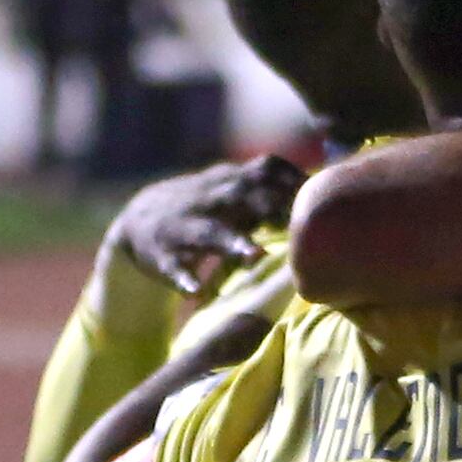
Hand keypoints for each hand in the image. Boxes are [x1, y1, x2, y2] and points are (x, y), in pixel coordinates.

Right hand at [115, 153, 305, 293]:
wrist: (137, 222)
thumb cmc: (204, 209)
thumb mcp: (233, 191)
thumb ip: (272, 190)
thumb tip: (324, 188)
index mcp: (229, 184)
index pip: (264, 170)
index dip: (292, 181)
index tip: (322, 196)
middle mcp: (208, 201)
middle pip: (240, 196)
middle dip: (269, 205)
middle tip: (296, 223)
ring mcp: (183, 228)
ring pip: (208, 232)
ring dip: (231, 242)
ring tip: (252, 254)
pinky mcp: (162, 256)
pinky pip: (171, 267)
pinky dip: (182, 277)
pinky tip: (193, 290)